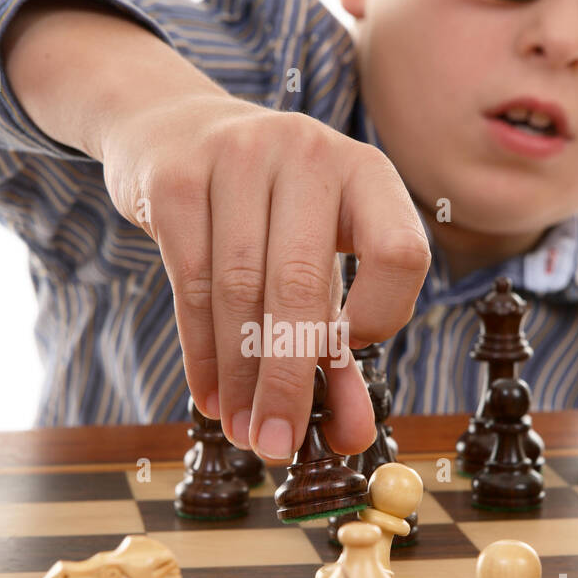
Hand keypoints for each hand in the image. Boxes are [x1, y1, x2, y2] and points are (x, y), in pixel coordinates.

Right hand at [100, 93, 430, 458]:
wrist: (178, 132)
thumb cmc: (268, 217)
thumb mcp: (316, 266)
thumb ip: (337, 349)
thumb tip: (353, 440)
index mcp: (367, 170)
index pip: (400, 252)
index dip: (381, 316)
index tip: (345, 354)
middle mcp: (309, 152)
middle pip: (302, 284)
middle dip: (287, 379)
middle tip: (277, 445)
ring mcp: (238, 156)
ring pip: (238, 289)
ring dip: (239, 376)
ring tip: (242, 431)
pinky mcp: (177, 179)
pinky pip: (189, 281)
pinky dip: (201, 352)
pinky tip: (210, 396)